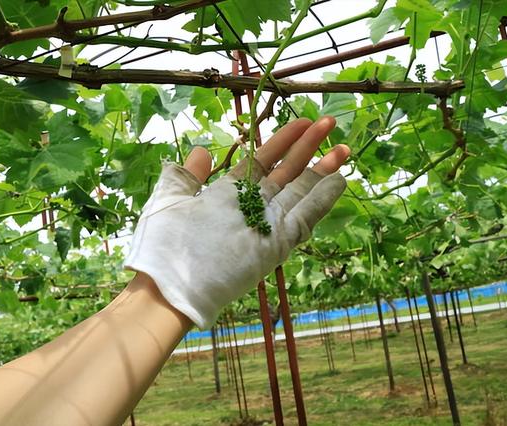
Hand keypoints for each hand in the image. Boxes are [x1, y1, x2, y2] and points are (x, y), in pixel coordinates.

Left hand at [125, 116, 349, 328]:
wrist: (167, 289)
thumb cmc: (162, 246)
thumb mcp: (170, 199)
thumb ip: (187, 175)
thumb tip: (201, 150)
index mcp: (228, 195)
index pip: (262, 162)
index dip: (282, 142)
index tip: (302, 122)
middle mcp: (252, 209)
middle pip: (286, 173)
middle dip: (308, 147)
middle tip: (330, 122)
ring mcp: (267, 226)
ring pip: (300, 192)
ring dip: (322, 170)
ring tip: (343, 148)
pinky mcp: (277, 245)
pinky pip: (304, 217)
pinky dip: (322, 199)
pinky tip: (339, 180)